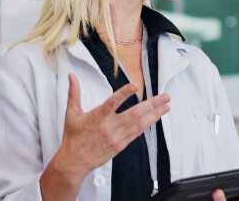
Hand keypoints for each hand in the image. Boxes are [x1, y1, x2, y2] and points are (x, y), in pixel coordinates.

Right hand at [49, 73, 170, 178]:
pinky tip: (155, 118)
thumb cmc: (73, 137)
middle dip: (152, 104)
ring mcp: (116, 137)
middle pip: (134, 113)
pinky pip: (137, 133)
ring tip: (167, 106)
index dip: (124, 94)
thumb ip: (74, 94)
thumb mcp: (71, 114)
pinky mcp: (121, 145)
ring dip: (155, 115)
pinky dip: (147, 125)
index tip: (135, 86)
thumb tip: (71, 76)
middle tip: (165, 96)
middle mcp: (109, 126)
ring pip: (139, 124)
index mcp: (97, 117)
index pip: (112, 102)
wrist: (75, 161)